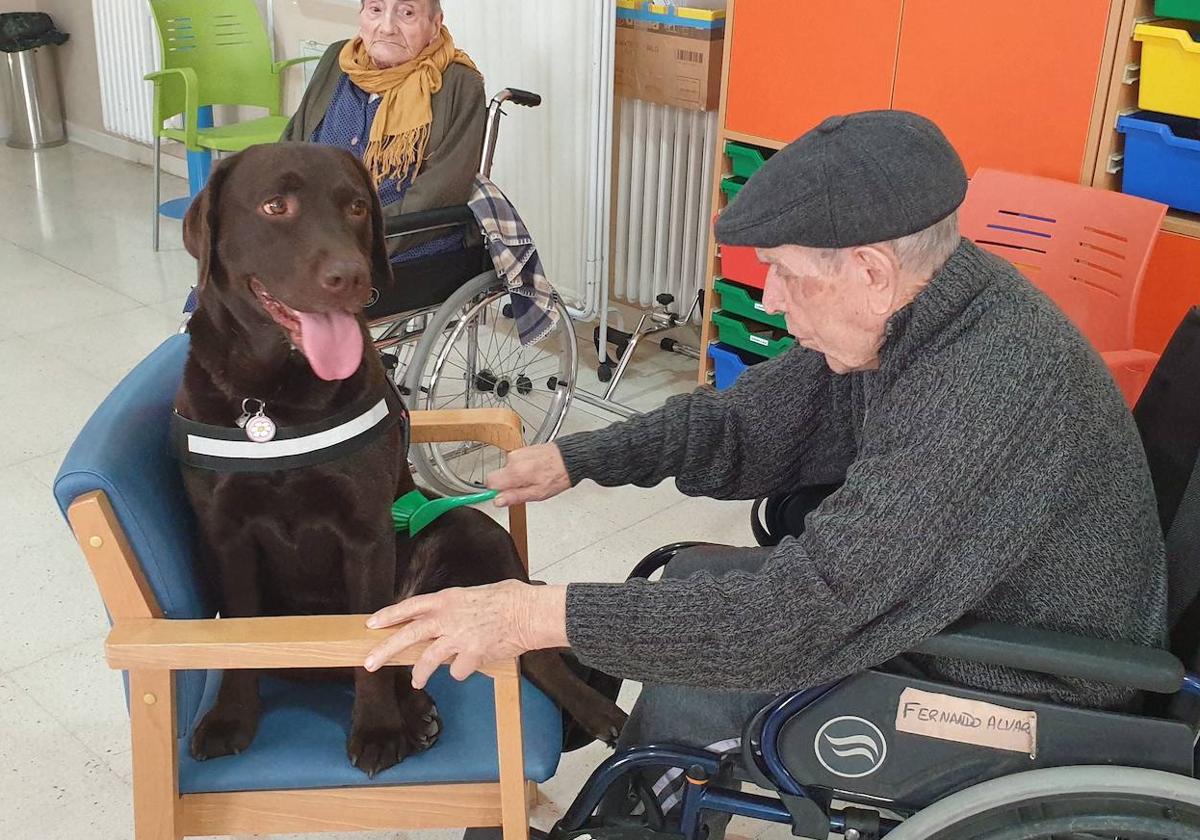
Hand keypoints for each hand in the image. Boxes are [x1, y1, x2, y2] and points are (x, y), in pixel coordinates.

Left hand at [364, 581, 568, 687]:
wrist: (528, 612)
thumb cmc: (508, 599)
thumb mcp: (474, 595)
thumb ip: (455, 609)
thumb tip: (445, 621)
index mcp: (447, 599)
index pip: (410, 607)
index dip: (389, 615)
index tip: (372, 623)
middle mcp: (447, 618)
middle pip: (408, 635)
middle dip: (385, 650)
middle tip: (369, 663)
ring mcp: (457, 638)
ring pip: (428, 660)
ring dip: (420, 673)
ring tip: (416, 681)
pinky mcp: (470, 656)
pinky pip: (459, 671)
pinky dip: (463, 671)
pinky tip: (473, 664)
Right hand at [486, 443, 571, 506]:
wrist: (571, 457)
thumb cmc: (558, 475)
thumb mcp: (538, 493)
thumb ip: (515, 497)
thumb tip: (498, 501)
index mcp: (515, 471)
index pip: (490, 482)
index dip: (495, 492)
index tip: (502, 496)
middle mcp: (513, 459)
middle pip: (498, 476)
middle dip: (507, 485)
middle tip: (525, 489)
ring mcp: (518, 452)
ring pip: (507, 470)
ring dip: (516, 477)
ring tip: (534, 479)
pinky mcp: (523, 449)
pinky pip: (515, 463)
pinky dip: (522, 468)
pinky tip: (536, 471)